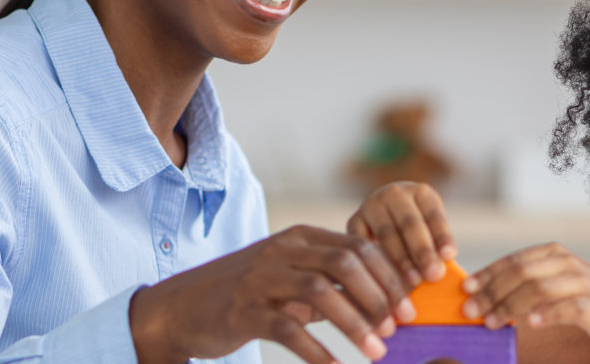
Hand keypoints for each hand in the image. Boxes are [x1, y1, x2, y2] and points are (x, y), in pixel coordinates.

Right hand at [129, 225, 417, 363]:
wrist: (181, 308)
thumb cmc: (247, 294)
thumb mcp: (290, 278)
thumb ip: (330, 282)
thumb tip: (384, 300)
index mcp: (300, 238)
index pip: (358, 247)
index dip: (390, 276)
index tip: (408, 307)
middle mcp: (282, 251)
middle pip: (345, 263)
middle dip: (379, 296)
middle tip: (396, 327)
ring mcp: (261, 279)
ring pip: (321, 293)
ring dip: (355, 324)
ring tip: (376, 350)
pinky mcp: (244, 311)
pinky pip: (288, 330)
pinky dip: (317, 350)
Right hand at [347, 181, 455, 286]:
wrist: (383, 222)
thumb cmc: (416, 234)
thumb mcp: (430, 231)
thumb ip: (436, 247)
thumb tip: (443, 272)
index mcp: (421, 193)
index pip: (434, 215)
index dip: (442, 236)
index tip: (449, 256)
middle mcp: (395, 194)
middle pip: (410, 223)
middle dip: (423, 251)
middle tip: (433, 275)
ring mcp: (372, 205)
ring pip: (387, 233)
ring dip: (401, 259)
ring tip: (413, 281)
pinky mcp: (354, 220)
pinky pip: (363, 240)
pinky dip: (374, 259)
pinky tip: (384, 277)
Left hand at [461, 243, 589, 351]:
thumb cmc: (582, 299)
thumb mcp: (554, 283)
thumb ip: (525, 284)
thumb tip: (483, 296)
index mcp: (552, 253)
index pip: (512, 260)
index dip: (487, 274)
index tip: (465, 289)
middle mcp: (565, 263)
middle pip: (521, 273)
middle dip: (492, 292)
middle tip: (471, 311)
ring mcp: (581, 282)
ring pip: (538, 289)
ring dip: (510, 306)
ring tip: (491, 322)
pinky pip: (566, 307)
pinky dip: (547, 314)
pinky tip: (530, 323)